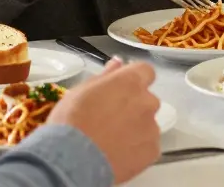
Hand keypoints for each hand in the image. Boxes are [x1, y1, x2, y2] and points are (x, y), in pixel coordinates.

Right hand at [47, 59, 160, 183]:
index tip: (121, 89)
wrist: (72, 160)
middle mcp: (147, 102)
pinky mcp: (152, 152)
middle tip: (110, 119)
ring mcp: (152, 128)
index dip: (133, 79)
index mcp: (130, 82)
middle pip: (146, 99)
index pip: (145, 71)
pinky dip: (137, 149)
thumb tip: (117, 63)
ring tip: (111, 141)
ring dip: (135, 128)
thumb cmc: (71, 122)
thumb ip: (106, 76)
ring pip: (147, 124)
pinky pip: (148, 146)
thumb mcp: (81, 91)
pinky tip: (117, 154)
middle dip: (133, 106)